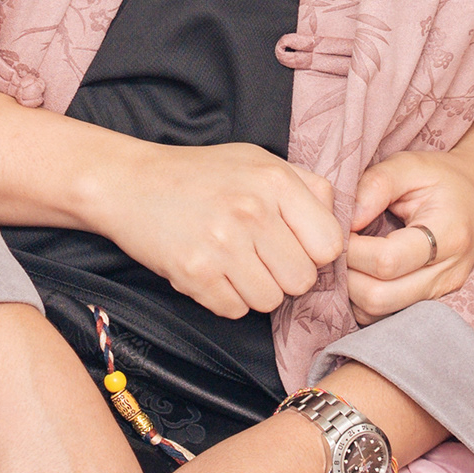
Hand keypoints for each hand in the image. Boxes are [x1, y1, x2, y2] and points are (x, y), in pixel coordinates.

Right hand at [79, 140, 345, 317]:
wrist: (128, 182)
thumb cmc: (201, 174)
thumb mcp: (259, 161)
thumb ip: (307, 187)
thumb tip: (344, 226)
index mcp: (275, 181)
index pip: (330, 245)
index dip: (315, 253)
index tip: (294, 246)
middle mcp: (252, 211)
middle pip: (302, 280)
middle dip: (284, 276)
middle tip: (259, 257)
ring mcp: (221, 244)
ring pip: (270, 301)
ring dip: (255, 290)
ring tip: (233, 262)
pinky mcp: (193, 273)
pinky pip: (234, 311)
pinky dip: (224, 299)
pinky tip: (211, 271)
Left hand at [342, 106, 473, 319]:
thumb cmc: (442, 178)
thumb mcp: (410, 165)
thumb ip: (375, 186)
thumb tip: (343, 222)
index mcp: (448, 235)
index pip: (387, 261)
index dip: (352, 249)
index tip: (339, 230)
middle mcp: (448, 274)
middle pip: (379, 297)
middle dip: (347, 276)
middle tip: (338, 249)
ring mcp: (442, 294)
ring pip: (378, 313)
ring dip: (352, 291)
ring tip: (349, 259)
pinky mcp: (431, 304)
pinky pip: (385, 316)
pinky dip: (363, 299)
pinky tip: (362, 272)